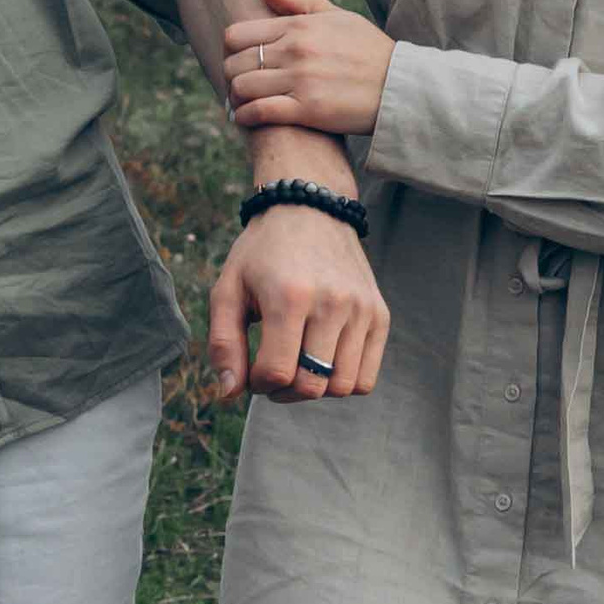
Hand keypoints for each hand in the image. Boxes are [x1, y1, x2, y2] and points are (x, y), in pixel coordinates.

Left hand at [207, 200, 388, 402]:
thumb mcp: (228, 289)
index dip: (258, 384)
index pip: (277, 373)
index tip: (252, 371)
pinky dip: (343, 382)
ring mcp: (361, 309)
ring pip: (342, 387)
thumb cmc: (261, 254)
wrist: (311, 209)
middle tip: (273, 374)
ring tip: (299, 367)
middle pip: (312, 385)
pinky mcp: (380, 314)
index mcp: (289, 297)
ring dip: (316, 389)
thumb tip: (229, 394)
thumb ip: (223, 343)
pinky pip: (366, 377)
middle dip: (285, 392)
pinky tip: (323, 361)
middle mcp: (332, 303)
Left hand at [224, 0, 395, 137]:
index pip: (237, 35)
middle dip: (231, 76)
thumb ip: (298, 2)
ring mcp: (300, 80)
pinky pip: (259, 112)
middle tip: (239, 86)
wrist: (401, 87)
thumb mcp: (339, 16)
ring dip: (237, 99)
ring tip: (244, 104)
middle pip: (234, 62)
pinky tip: (248, 119)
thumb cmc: (370, 51)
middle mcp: (295, 51)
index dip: (231, 51)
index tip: (240, 61)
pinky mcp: (307, 110)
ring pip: (242, 87)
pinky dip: (246, 117)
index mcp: (298, 26)